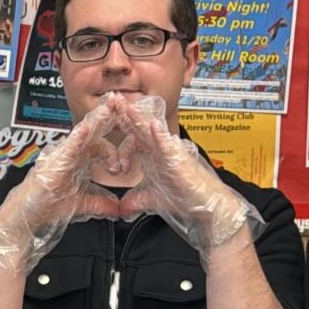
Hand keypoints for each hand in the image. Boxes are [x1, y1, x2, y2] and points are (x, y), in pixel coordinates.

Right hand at [0, 97, 123, 274]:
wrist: (28, 214)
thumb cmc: (48, 206)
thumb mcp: (83, 206)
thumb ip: (102, 205)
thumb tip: (119, 209)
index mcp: (78, 160)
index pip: (99, 146)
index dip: (113, 151)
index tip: (122, 167)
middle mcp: (71, 153)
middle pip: (92, 132)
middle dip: (106, 117)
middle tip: (119, 101)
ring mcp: (62, 154)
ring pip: (82, 133)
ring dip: (96, 120)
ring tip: (108, 107)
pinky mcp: (54, 161)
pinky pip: (68, 146)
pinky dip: (78, 137)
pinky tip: (87, 129)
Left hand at [115, 94, 259, 257]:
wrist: (203, 206)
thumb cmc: (183, 198)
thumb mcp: (151, 200)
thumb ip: (135, 201)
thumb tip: (121, 209)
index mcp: (153, 155)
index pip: (133, 138)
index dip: (120, 132)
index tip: (106, 125)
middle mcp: (160, 150)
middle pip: (140, 128)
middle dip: (126, 113)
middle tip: (113, 98)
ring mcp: (170, 152)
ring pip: (152, 132)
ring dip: (140, 119)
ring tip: (127, 107)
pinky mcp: (179, 159)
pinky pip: (168, 145)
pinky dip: (161, 136)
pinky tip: (153, 126)